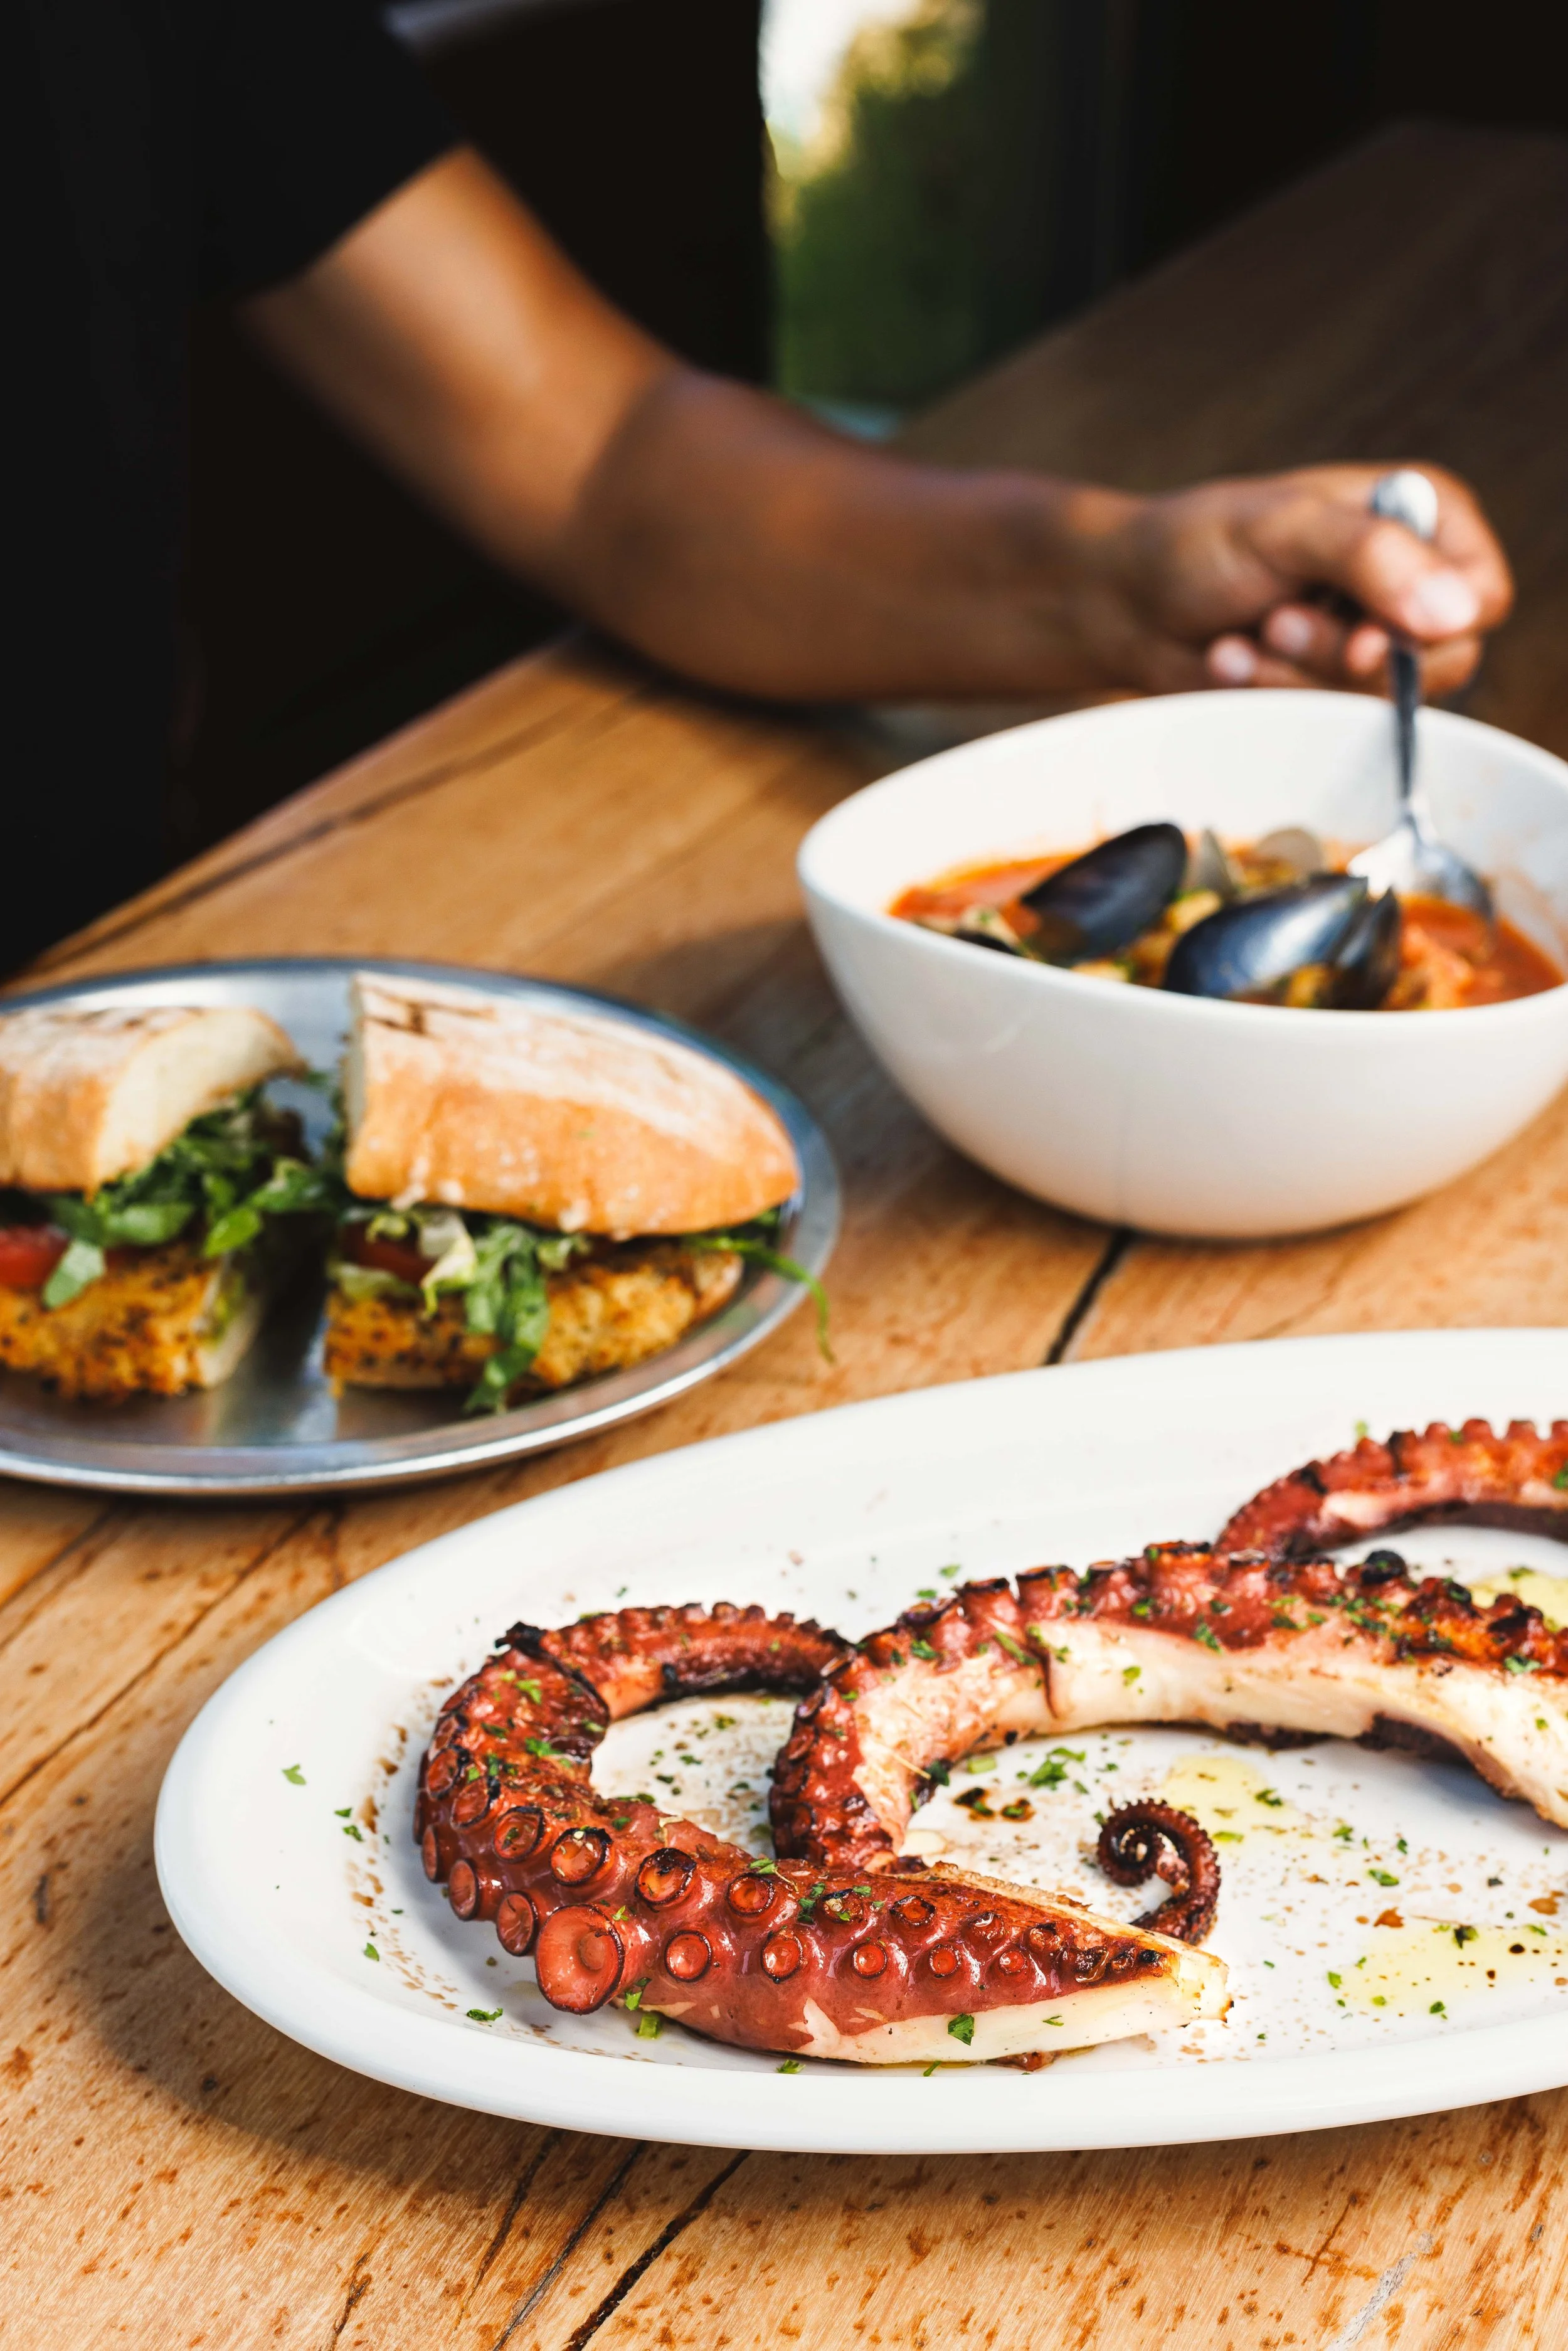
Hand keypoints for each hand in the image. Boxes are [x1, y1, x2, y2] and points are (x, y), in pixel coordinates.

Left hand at [1104, 464, 1512, 696]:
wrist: (1126, 601)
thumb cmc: (1200, 544)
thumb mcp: (1287, 528)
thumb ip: (1371, 557)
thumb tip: (1454, 613)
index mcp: (1422, 519)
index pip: (1481, 596)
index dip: (1429, 630)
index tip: (1362, 639)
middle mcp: (1411, 584)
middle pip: (1436, 664)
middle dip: (1337, 653)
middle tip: (1275, 619)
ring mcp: (1372, 644)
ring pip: (1375, 702)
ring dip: (1293, 676)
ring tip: (1241, 635)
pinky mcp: (1328, 691)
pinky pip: (1327, 724)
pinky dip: (1270, 698)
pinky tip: (1228, 662)